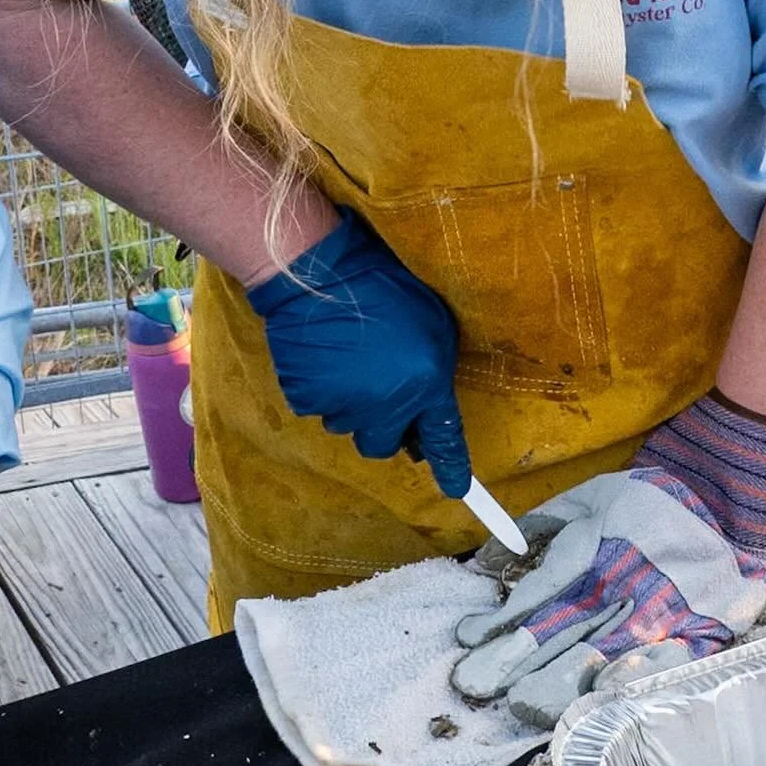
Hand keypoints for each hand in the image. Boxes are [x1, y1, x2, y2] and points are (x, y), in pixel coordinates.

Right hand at [246, 208, 471, 499]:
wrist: (321, 275)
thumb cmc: (385, 288)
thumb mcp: (432, 323)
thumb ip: (435, 369)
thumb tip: (430, 400)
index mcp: (425, 385)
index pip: (444, 440)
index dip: (451, 469)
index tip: (458, 490)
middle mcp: (386, 406)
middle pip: (384, 444)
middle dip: (385, 426)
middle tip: (380, 391)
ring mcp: (344, 406)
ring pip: (349, 425)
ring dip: (352, 405)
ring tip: (349, 360)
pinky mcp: (306, 399)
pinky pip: (318, 407)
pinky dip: (322, 389)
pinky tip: (324, 356)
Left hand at [450, 392, 765, 726]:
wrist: (731, 498)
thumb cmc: (649, 501)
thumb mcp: (590, 497)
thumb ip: (540, 525)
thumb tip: (487, 562)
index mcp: (597, 549)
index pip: (542, 591)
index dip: (503, 618)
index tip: (466, 638)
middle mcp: (624, 583)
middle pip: (564, 629)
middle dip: (517, 659)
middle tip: (476, 684)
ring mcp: (662, 612)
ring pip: (604, 653)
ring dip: (561, 682)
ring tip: (522, 704)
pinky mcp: (697, 634)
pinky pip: (663, 666)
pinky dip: (634, 682)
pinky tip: (602, 699)